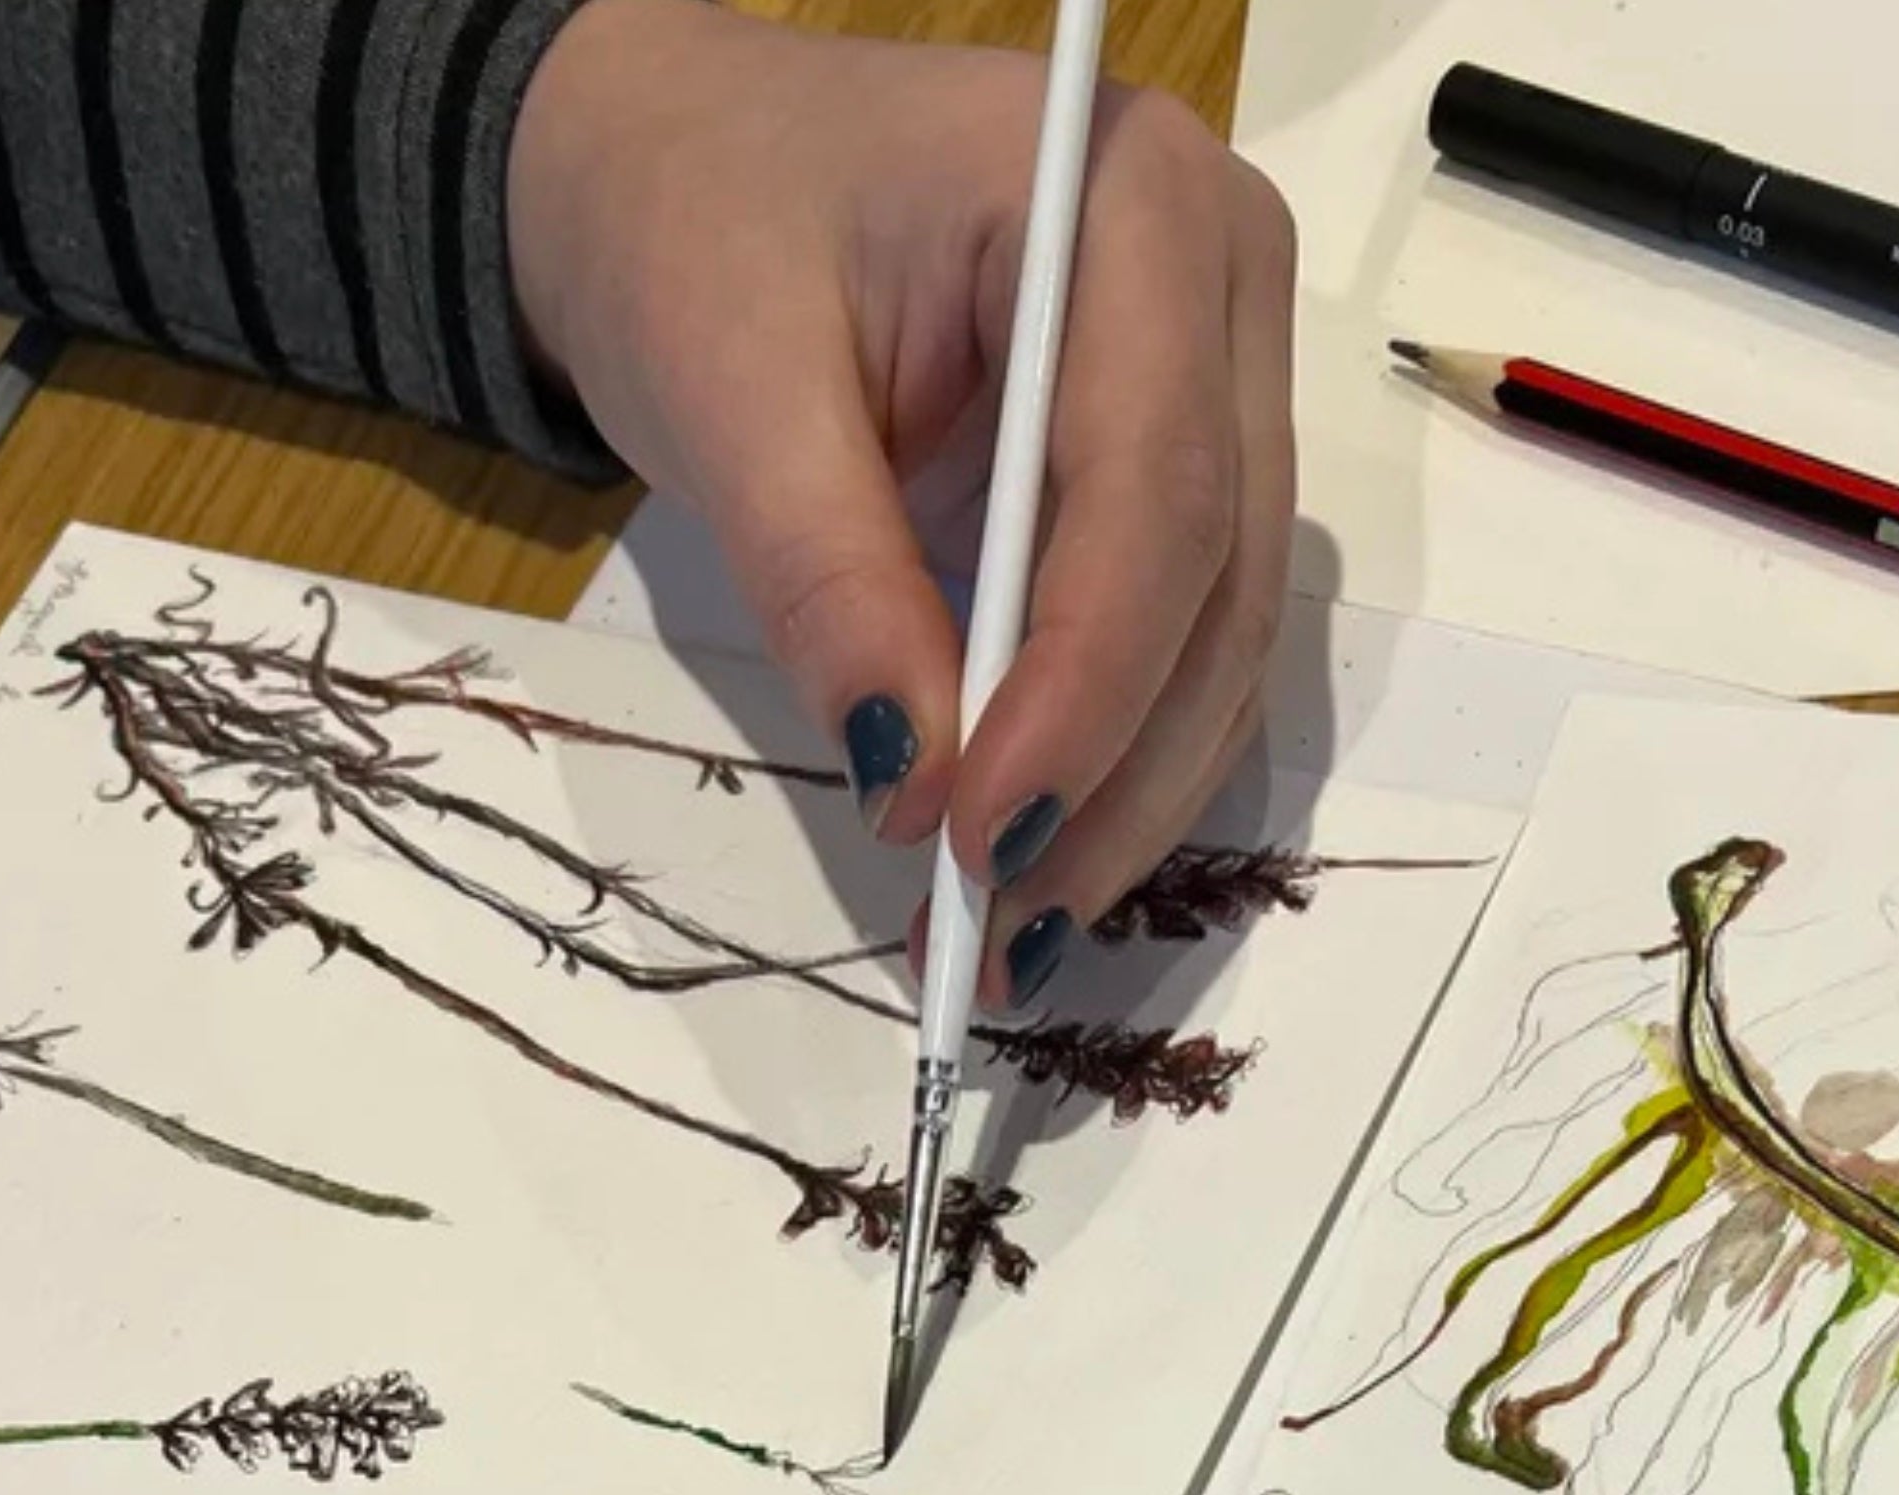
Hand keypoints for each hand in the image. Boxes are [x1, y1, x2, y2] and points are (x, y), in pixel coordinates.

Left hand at [508, 0, 1294, 1007]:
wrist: (676, 159)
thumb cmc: (694, 220)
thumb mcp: (730, 385)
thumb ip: (828, 574)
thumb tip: (907, 776)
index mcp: (1124, 197)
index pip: (1152, 472)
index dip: (1083, 676)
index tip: (982, 830)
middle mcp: (1217, 277)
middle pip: (1218, 566)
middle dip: (1118, 765)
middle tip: (1003, 925)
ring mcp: (1217, 368)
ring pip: (1222, 621)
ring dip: (1131, 790)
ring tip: (1011, 931)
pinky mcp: (1177, 454)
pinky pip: (1178, 623)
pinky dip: (1112, 749)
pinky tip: (1038, 854)